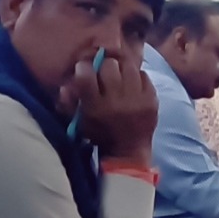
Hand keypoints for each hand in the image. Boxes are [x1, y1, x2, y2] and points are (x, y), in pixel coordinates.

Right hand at [69, 50, 156, 166]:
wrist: (128, 151)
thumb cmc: (100, 133)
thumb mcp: (79, 120)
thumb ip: (69, 101)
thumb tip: (66, 84)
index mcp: (95, 107)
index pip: (86, 74)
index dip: (84, 68)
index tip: (85, 69)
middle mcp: (116, 101)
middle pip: (109, 66)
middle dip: (104, 67)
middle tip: (104, 73)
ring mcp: (137, 99)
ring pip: (128, 66)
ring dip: (121, 68)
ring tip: (119, 76)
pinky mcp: (152, 99)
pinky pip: (144, 75)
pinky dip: (137, 76)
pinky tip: (132, 85)